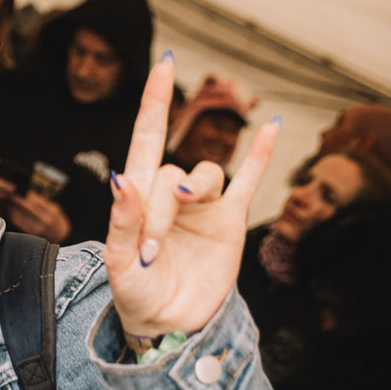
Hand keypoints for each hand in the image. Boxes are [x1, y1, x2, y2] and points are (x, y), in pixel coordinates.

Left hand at [4, 191, 70, 242]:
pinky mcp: (32, 234)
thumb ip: (42, 202)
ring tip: (10, 204)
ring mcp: (38, 228)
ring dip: (15, 209)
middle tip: (12, 197)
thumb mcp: (54, 208)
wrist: (60, 236)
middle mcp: (45, 220)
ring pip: (23, 216)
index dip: (28, 197)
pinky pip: (21, 224)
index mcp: (52, 212)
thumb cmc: (56, 219)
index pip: (37, 202)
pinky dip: (15, 217)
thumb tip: (29, 194)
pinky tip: (12, 213)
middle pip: (29, 208)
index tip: (22, 192)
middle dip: (19, 202)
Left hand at [104, 54, 277, 338]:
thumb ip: (121, 222)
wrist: (169, 325)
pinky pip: (249, 181)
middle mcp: (170, 193)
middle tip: (151, 251)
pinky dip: (261, 154)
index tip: (166, 64)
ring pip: (206, 173)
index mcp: (138, 197)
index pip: (147, 138)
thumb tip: (122, 179)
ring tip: (171, 238)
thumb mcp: (118, 263)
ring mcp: (202, 205)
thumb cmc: (135, 294)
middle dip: (159, 208)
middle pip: (171, 171)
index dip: (156, 102)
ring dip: (191, 196)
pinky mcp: (229, 221)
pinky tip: (272, 125)